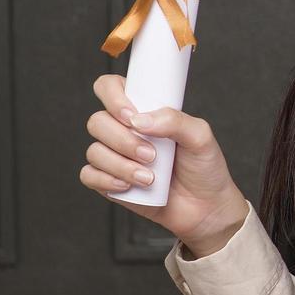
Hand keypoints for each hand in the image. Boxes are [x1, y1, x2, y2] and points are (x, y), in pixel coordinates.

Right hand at [80, 73, 247, 253]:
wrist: (206, 207)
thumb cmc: (204, 167)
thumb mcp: (200, 137)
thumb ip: (174, 120)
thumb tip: (140, 119)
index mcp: (144, 111)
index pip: (111, 87)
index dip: (113, 97)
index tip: (131, 116)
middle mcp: (124, 130)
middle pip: (97, 122)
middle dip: (123, 140)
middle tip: (151, 155)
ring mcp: (115, 156)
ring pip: (94, 151)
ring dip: (121, 165)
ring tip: (149, 178)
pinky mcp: (108, 181)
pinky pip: (89, 175)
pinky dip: (107, 180)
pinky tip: (130, 186)